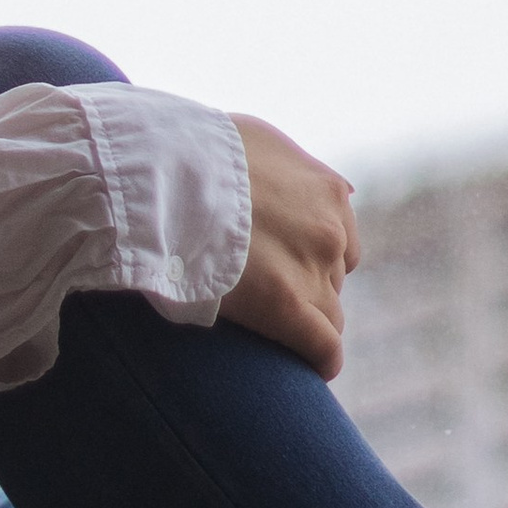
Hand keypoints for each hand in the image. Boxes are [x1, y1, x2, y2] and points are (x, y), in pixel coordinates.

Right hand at [218, 116, 360, 377]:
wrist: (168, 177)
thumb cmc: (199, 152)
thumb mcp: (258, 139)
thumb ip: (293, 165)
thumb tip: (320, 182)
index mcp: (326, 191)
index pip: (339, 238)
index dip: (310, 254)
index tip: (284, 263)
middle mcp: (330, 231)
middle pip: (332, 276)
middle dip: (306, 284)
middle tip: (265, 290)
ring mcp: (312, 271)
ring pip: (328, 314)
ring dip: (307, 321)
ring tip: (277, 331)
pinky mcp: (288, 308)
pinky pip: (323, 348)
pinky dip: (321, 359)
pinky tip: (312, 367)